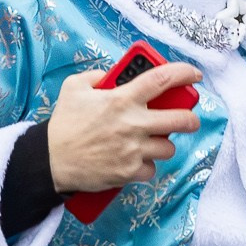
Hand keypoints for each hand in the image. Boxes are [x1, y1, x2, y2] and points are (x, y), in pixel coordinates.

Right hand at [45, 61, 203, 193]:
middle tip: (189, 119)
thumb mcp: (74, 87)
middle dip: (191, 119)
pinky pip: (151, 169)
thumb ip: (96, 76)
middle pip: (180, 120)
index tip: (194, 75)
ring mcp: (133, 150)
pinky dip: (145, 166)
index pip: (162, 79)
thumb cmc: (63, 123)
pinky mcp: (129, 172)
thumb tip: (113, 75)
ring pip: (168, 148)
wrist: (51, 160)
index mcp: (122, 99)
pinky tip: (134, 161)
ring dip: (163, 145)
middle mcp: (133, 124)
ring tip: (151, 142)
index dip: (184, 73)